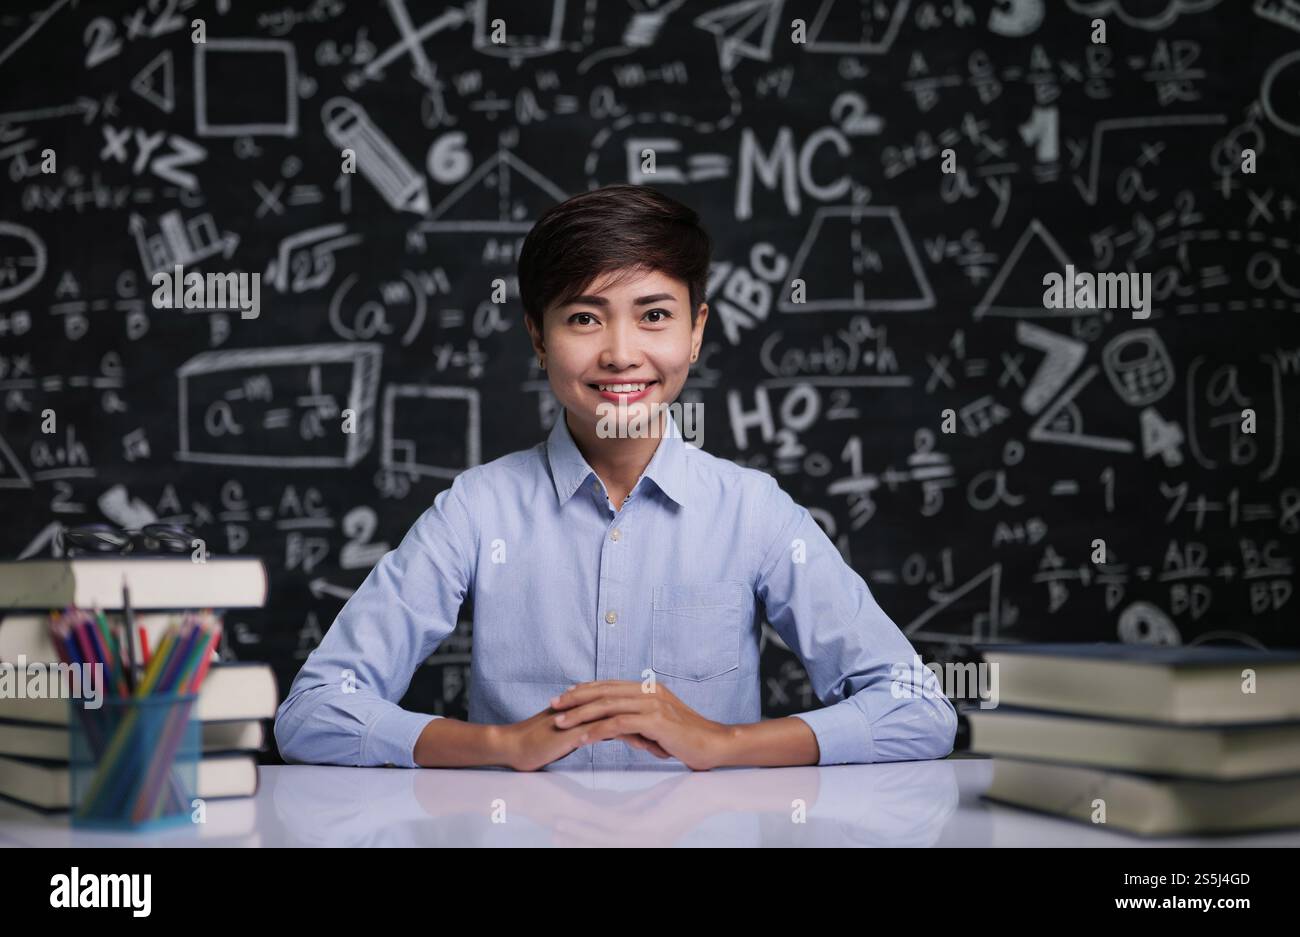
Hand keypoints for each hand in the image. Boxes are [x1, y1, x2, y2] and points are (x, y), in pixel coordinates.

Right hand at [500, 703, 668, 770]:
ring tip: (661, 748)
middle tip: (670, 740)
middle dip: (650, 724)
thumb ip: (592, 727)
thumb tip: (612, 730)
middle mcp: (589, 707)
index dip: (644, 718)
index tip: (663, 732)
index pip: (625, 706)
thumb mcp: (572, 734)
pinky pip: (608, 731)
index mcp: (589, 706)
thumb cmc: (540, 742)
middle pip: (628, 708)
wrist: (514, 746)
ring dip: (644, 732)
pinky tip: (644, 747)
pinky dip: (629, 737)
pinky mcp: (576, 729)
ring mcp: (584, 715)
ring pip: (623, 717)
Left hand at [550, 680, 730, 769]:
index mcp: (649, 689)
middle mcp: (648, 691)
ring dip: (580, 715)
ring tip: (560, 723)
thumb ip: (639, 723)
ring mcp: (652, 704)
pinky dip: (597, 730)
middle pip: (604, 691)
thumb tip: (619, 729)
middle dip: (575, 698)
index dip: (586, 689)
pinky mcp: (655, 721)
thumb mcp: (659, 727)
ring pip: (607, 706)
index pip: (610, 685)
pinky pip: (618, 724)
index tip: (565, 696)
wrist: (714, 744)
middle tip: (553, 705)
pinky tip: (582, 738)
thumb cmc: (689, 739)